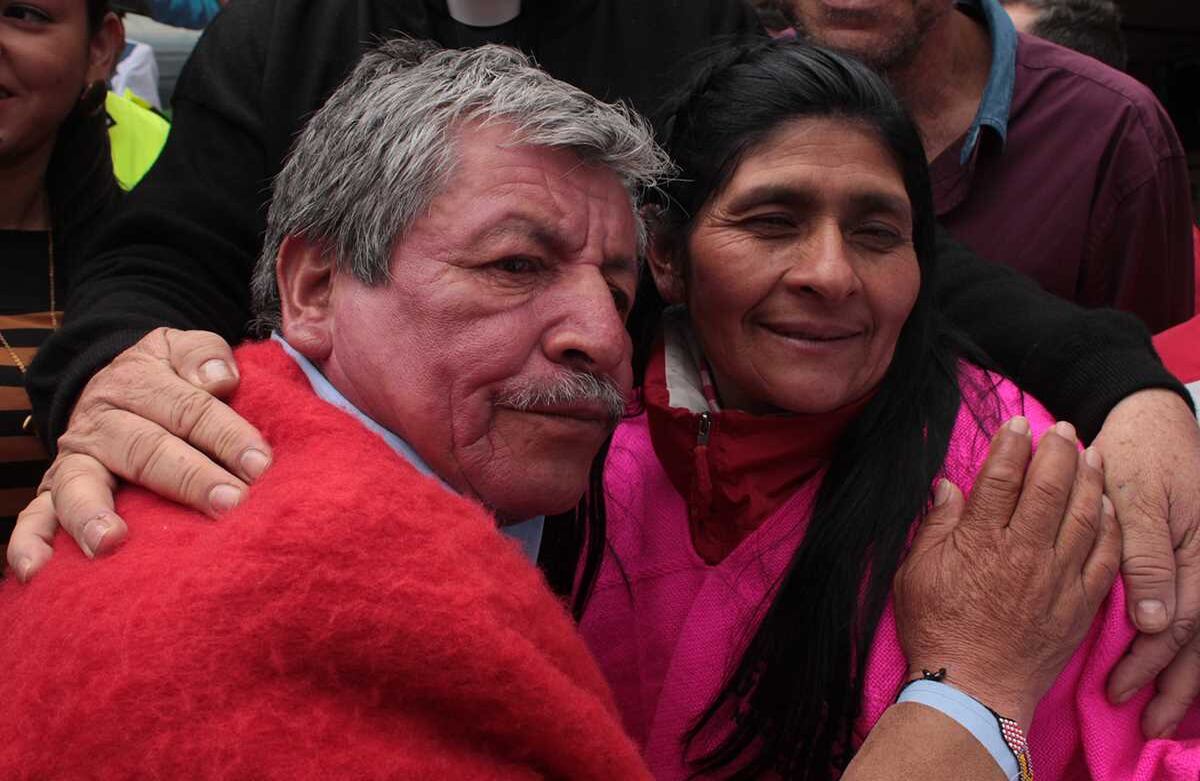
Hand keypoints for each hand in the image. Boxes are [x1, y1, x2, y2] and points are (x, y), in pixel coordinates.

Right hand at [4, 328, 269, 581]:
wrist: (113, 382)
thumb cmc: (168, 377)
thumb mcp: (183, 348)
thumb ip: (203, 355)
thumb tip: (220, 379)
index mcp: (138, 382)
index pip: (188, 408)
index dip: (226, 435)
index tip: (261, 464)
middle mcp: (101, 421)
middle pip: (144, 449)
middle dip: (188, 478)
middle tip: (228, 505)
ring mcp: (74, 459)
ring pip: (78, 484)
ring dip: (92, 514)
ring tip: (112, 542)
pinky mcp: (53, 492)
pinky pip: (33, 517)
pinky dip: (29, 543)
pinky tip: (37, 572)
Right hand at [894, 417, 1120, 731]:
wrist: (972, 688)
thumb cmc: (936, 629)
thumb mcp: (915, 573)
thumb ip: (934, 525)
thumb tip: (946, 486)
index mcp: (980, 541)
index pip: (1001, 477)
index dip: (1012, 444)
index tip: (1018, 422)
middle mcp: (1023, 553)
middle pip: (1049, 487)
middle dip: (1058, 450)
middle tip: (1062, 429)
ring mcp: (1056, 578)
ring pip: (1084, 515)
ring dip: (1090, 479)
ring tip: (1092, 453)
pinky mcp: (1078, 604)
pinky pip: (1104, 557)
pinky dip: (1110, 526)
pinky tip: (1108, 506)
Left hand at [1096, 389, 1199, 737]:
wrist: (1152, 417)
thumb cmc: (1141, 452)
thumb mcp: (1139, 497)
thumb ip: (1147, 557)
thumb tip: (1155, 622)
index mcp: (1199, 551)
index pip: (1178, 622)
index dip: (1151, 661)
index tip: (1120, 690)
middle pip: (1196, 638)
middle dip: (1172, 684)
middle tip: (1146, 724)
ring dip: (1183, 676)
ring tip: (1161, 716)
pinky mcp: (1192, 558)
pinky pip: (1193, 611)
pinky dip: (1184, 646)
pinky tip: (1171, 673)